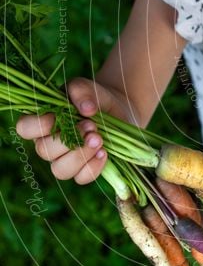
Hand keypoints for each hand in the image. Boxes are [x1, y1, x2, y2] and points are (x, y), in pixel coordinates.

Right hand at [15, 77, 132, 184]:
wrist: (116, 110)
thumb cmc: (93, 98)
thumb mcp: (87, 87)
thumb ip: (81, 91)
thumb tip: (86, 109)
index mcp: (42, 121)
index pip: (25, 128)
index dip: (37, 126)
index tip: (57, 117)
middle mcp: (49, 143)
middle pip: (44, 151)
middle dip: (68, 140)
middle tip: (91, 126)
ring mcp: (64, 159)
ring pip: (60, 170)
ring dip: (81, 156)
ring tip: (99, 139)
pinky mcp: (82, 169)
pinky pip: (81, 178)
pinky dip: (93, 167)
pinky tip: (104, 152)